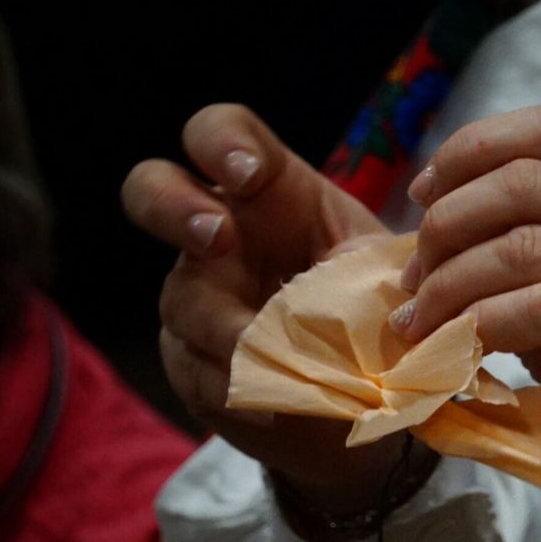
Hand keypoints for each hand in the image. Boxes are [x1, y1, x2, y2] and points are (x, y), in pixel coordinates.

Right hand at [121, 104, 426, 520]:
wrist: (362, 392)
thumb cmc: (371, 304)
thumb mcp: (385, 274)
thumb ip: (379, 269)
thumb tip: (387, 292)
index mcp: (269, 192)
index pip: (223, 134)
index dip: (223, 142)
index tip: (247, 174)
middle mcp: (218, 233)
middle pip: (152, 189)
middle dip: (175, 207)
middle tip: (217, 237)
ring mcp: (194, 295)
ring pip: (184, 301)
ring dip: (232, 330)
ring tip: (281, 358)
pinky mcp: (189, 359)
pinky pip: (197, 371)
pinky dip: (240, 390)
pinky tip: (274, 407)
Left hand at [396, 106, 540, 541]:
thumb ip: (538, 268)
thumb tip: (437, 259)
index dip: (469, 150)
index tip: (424, 196)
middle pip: (521, 178)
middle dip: (445, 224)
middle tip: (412, 279)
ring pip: (521, 245)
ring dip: (448, 284)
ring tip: (417, 323)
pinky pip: (537, 311)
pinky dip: (478, 326)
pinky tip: (453, 350)